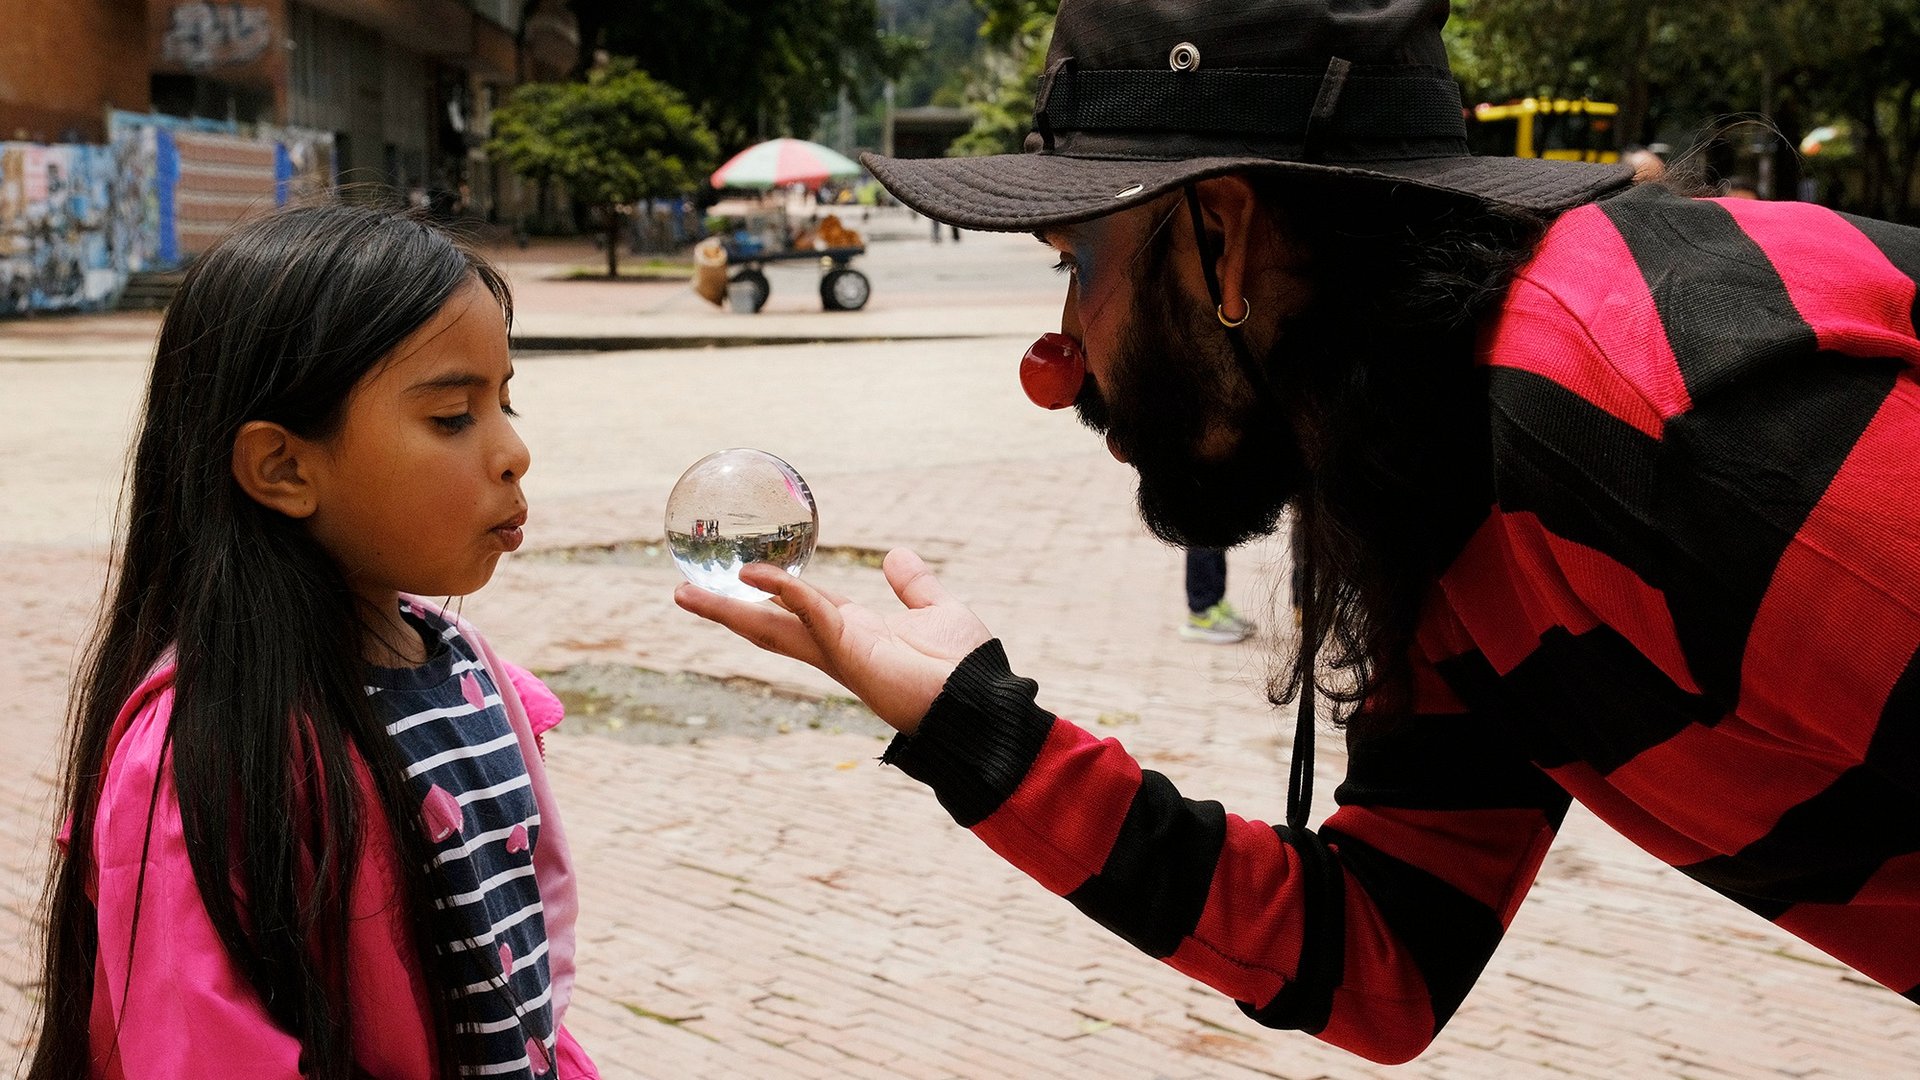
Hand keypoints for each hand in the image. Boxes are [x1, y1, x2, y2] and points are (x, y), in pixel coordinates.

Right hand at [673, 548, 991, 732]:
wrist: (983, 698)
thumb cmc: (966, 665)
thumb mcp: (936, 609)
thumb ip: (913, 586)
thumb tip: (895, 556)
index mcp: (853, 631)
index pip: (798, 608)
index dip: (768, 591)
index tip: (736, 577)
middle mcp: (838, 644)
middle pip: (768, 624)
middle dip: (725, 610)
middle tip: (682, 593)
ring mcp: (839, 653)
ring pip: (773, 628)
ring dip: (729, 610)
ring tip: (687, 594)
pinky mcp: (851, 655)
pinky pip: (814, 617)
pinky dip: (789, 595)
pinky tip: (760, 577)